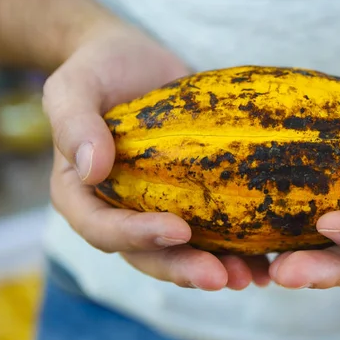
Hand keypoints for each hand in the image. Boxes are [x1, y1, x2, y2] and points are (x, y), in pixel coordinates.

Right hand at [44, 21, 270, 290]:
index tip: (178, 231)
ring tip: (249, 276)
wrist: (134, 62)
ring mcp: (155, 207)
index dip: (137, 236)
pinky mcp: (188, 198)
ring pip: (181, 251)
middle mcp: (119, 210)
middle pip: (147, 253)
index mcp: (82, 195)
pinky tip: (265, 262)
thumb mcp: (75, 86)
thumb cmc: (100, 70)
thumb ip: (74, 122)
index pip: (102, 228)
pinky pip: (210, 230)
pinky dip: (236, 250)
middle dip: (183, 269)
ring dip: (214, 268)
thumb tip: (92, 170)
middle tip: (221, 278)